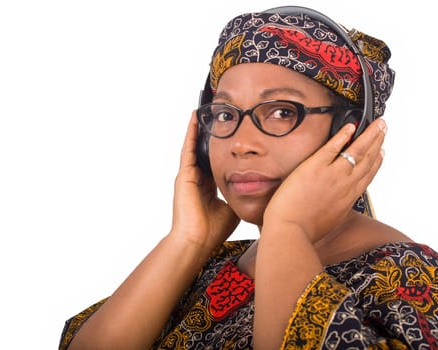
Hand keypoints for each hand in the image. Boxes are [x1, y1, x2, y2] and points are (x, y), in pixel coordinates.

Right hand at [171, 111, 239, 251]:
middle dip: (211, 134)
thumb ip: (240, 196)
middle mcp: (197, 180)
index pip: (216, 162)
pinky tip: (194, 118)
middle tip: (217, 116)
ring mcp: (188, 176)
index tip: (230, 135)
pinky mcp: (183, 175)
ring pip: (195, 146)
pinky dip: (190, 132)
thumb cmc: (213, 230)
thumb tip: (255, 187)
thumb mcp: (233, 208)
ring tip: (204, 110)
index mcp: (208, 188)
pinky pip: (188, 148)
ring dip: (199, 128)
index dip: (222, 149)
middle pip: (205, 151)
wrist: (196, 241)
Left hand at [263, 119, 386, 242]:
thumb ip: (333, 209)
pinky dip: (343, 135)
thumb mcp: (328, 222)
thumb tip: (330, 206)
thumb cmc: (304, 232)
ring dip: (369, 134)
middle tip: (383, 129)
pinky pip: (333, 146)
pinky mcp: (315, 167)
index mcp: (347, 199)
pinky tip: (350, 126)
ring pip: (357, 150)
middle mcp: (345, 185)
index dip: (376, 162)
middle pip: (367, 160)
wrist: (290, 231)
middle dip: (377, 142)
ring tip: (377, 124)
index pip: (367, 176)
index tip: (381, 153)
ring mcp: (332, 175)